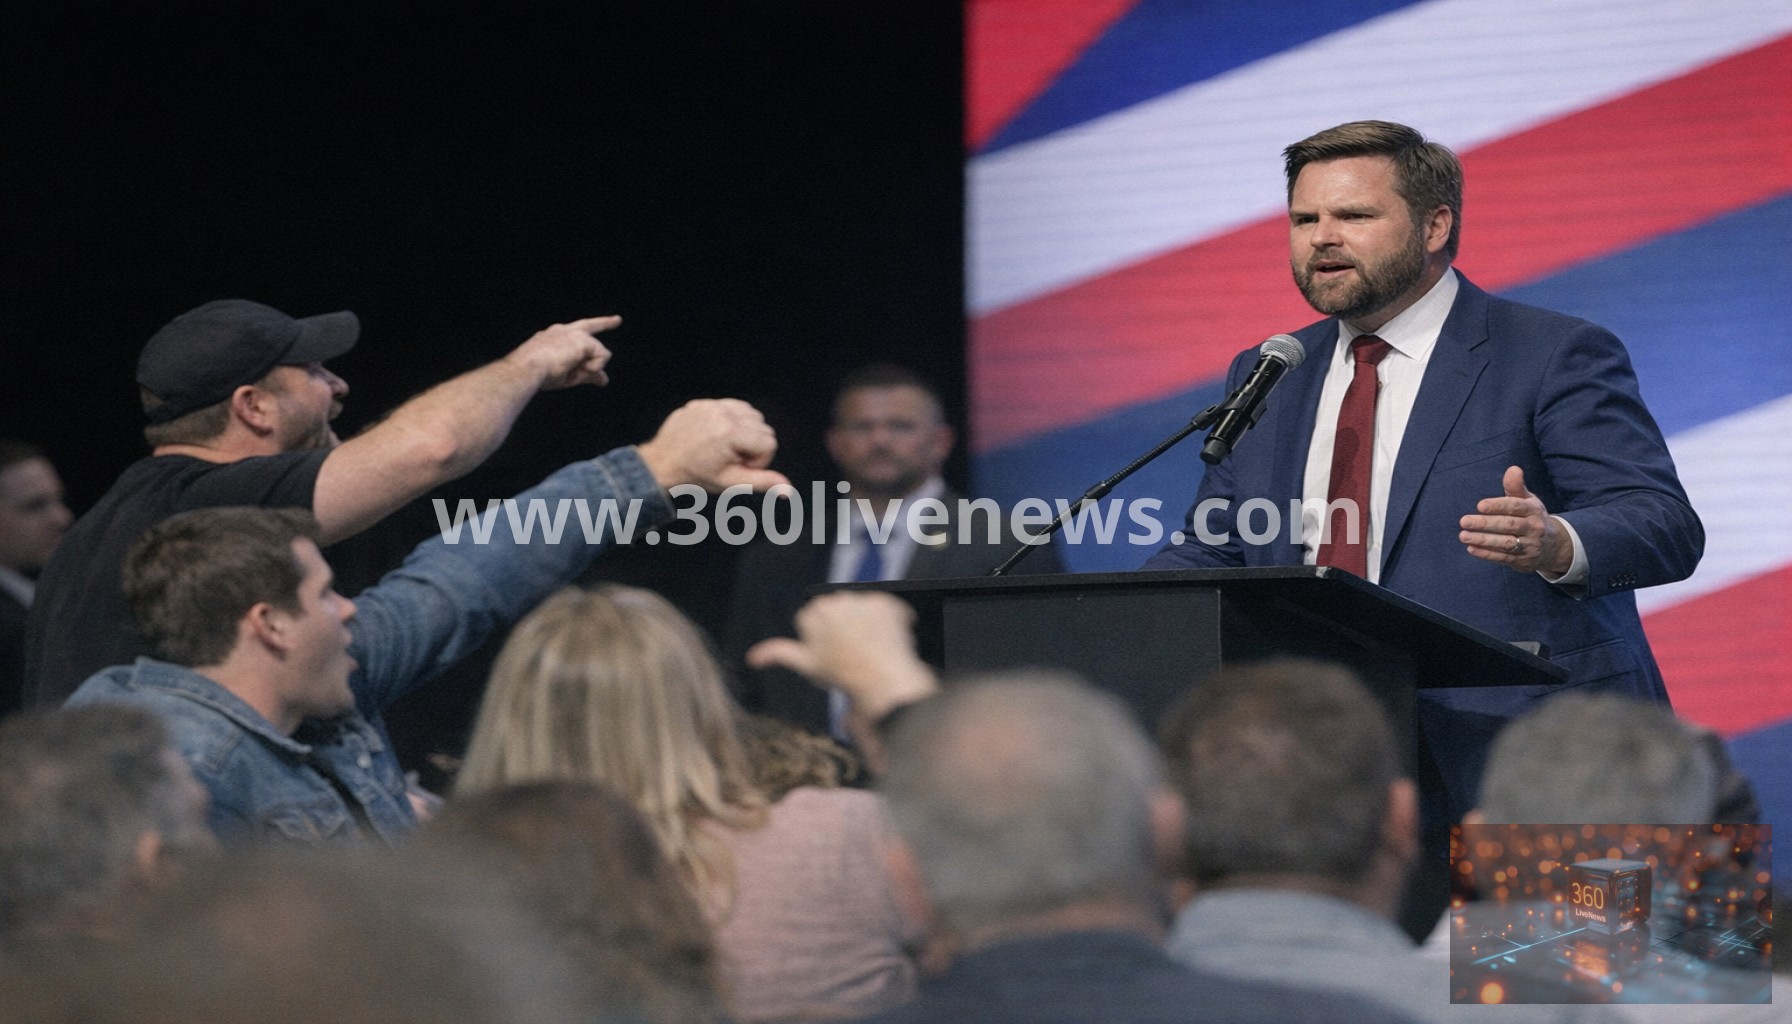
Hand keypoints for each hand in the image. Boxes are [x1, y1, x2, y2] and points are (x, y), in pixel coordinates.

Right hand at [507, 315, 619, 388]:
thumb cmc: (538, 373)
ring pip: (597, 351)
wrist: (527, 368)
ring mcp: (572, 333)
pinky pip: (602, 356)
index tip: (588, 333)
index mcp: (552, 338)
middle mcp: (562, 331)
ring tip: (572, 374)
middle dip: (605, 322)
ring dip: (590, 367)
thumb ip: (586, 374)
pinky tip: (581, 369)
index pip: (572, 335)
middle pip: (589, 325)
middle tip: (617, 320)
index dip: (582, 336)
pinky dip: (595, 366)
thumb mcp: (565, 375)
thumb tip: (604, 379)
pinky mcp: (582, 339)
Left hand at [635, 398, 789, 491]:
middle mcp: (723, 414)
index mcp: (730, 434)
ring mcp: (711, 405)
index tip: (739, 467)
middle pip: (763, 427)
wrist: (661, 464)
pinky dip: (731, 420)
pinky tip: (717, 436)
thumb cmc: (697, 477)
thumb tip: (789, 491)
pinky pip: (732, 406)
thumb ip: (762, 483)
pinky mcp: (703, 402)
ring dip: (744, 431)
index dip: (759, 460)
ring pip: (751, 415)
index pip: (769, 442)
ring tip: (724, 448)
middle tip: (730, 459)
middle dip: (752, 446)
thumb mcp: (731, 482)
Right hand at [746, 591, 937, 721]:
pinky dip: (891, 622)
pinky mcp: (885, 600)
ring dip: (869, 623)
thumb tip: (752, 657)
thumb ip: (777, 653)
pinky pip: (888, 608)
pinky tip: (888, 640)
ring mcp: (860, 598)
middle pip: (840, 610)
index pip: (818, 618)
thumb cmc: (838, 675)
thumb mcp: (805, 664)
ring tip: (872, 647)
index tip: (835, 653)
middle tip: (854, 651)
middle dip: (846, 626)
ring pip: (864, 609)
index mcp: (811, 613)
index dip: (827, 637)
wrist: (879, 681)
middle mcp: (833, 599)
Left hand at [1459, 466, 1571, 574]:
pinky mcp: (1523, 561)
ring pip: (1506, 543)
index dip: (1498, 506)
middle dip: (1486, 524)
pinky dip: (1486, 554)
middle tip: (1464, 521)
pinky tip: (1471, 548)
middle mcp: (1533, 528)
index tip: (1480, 506)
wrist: (1553, 546)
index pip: (1515, 507)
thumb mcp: (1528, 501)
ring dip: (1483, 540)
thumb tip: (1513, 468)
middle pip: (1509, 525)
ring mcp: (1529, 546)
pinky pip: (1503, 557)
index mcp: (1533, 510)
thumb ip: (1516, 487)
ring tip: (1463, 535)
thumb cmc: (1532, 517)